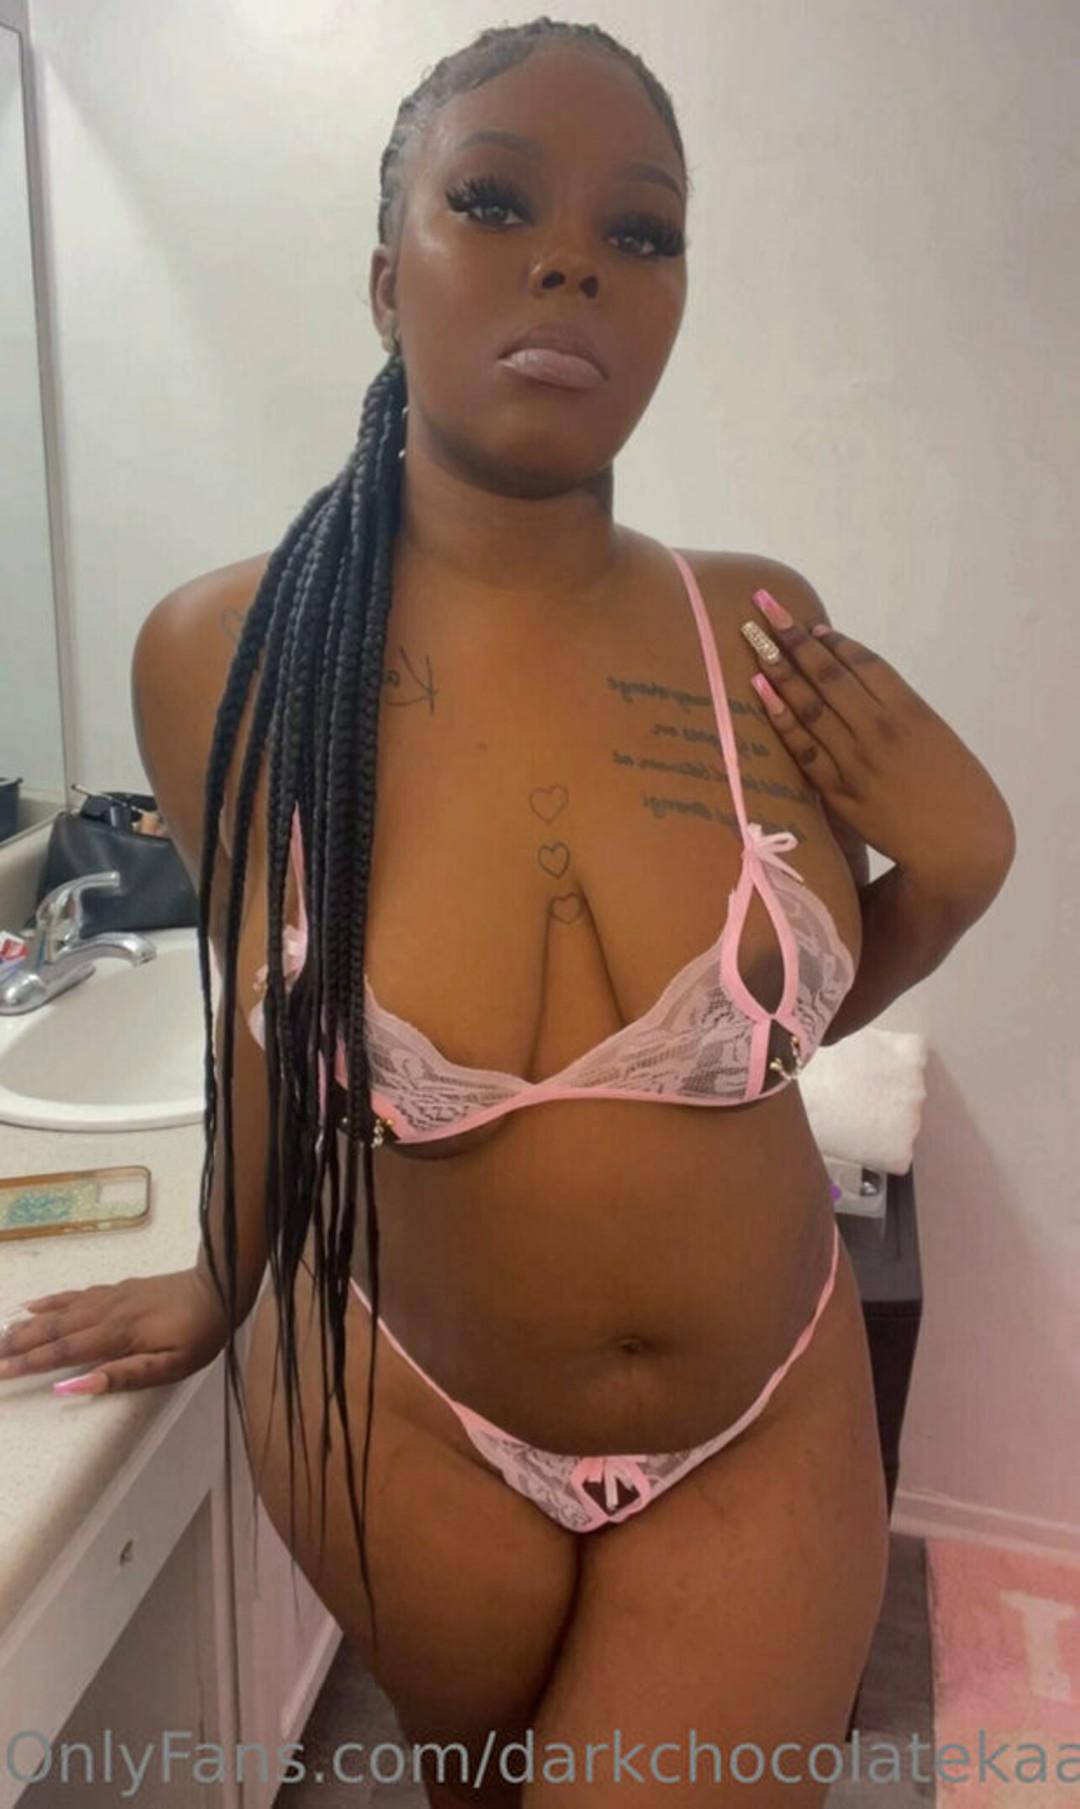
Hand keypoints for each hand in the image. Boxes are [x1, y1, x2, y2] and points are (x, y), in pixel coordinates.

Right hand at [0, 1268, 230, 1395]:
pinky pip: (75, 1294)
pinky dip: (51, 1300)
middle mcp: (104, 1313)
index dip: (29, 1363)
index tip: (0, 1373)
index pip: (62, 1353)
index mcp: (115, 1335)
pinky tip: (32, 1305)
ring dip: (26, 1325)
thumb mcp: (170, 1365)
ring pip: (58, 1312)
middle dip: (16, 1345)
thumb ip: (123, 1375)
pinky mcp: (116, 1289)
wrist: (219, 1287)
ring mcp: (108, 1297)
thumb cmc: (199, 1333)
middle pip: (52, 1331)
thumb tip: (74, 1387)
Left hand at [744, 589, 1016, 896]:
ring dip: (779, 669)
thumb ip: (900, 716)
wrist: (960, 845)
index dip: (834, 642)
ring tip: (752, 640)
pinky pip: (804, 748)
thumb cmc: (955, 793)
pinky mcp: (840, 790)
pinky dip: (781, 717)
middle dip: (793, 639)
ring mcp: (857, 758)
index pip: (864, 663)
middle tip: (764, 608)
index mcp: (910, 710)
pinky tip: (761, 691)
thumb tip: (861, 697)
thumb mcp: (936, 740)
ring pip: (811, 704)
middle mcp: (881, 727)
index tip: (810, 625)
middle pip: (829, 674)